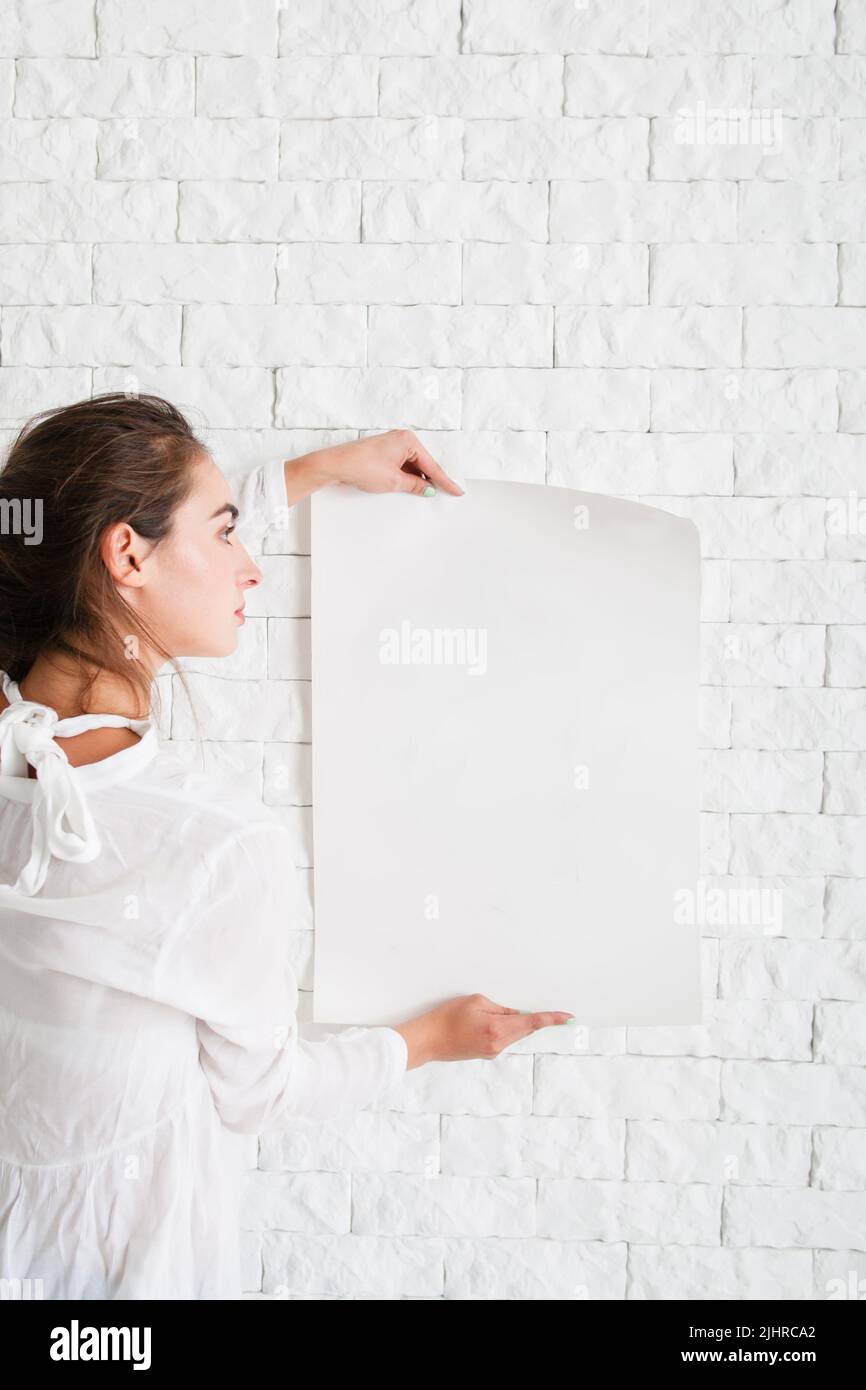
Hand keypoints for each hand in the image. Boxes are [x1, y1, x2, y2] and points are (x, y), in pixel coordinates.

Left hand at [288, 429, 463, 503]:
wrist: (336, 465)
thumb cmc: (362, 466)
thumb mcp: (394, 481)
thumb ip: (415, 485)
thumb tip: (428, 489)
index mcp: (408, 440)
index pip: (431, 465)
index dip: (445, 481)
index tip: (457, 491)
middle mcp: (401, 439)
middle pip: (423, 464)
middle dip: (432, 480)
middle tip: (446, 494)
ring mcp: (392, 445)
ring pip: (413, 466)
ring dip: (418, 480)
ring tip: (425, 494)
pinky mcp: (384, 453)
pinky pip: (402, 466)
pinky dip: (407, 477)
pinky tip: (411, 488)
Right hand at [393, 993, 574, 1069]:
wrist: (428, 1040)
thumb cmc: (447, 1017)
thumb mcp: (476, 1002)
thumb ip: (500, 1008)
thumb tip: (516, 1015)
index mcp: (498, 1028)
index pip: (532, 1023)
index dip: (552, 1020)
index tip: (569, 1018)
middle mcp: (499, 1044)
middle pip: (525, 1029)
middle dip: (531, 1018)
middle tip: (529, 1009)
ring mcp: (493, 1052)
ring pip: (514, 1034)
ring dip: (513, 1023)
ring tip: (485, 1013)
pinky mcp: (487, 1054)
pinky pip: (503, 1039)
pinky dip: (503, 1029)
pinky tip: (484, 1022)